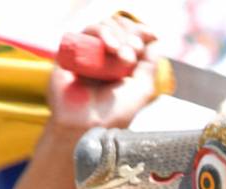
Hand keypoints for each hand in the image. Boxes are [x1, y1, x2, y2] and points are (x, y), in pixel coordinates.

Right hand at [48, 15, 159, 130]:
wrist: (89, 124)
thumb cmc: (115, 112)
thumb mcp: (142, 88)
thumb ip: (149, 64)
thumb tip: (154, 40)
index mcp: (122, 64)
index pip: (132, 36)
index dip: (140, 33)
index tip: (147, 40)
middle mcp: (105, 57)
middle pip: (120, 28)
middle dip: (131, 36)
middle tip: (132, 54)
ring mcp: (89, 54)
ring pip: (105, 27)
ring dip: (118, 35)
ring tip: (122, 55)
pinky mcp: (71, 52)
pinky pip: (87, 32)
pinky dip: (102, 33)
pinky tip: (110, 47)